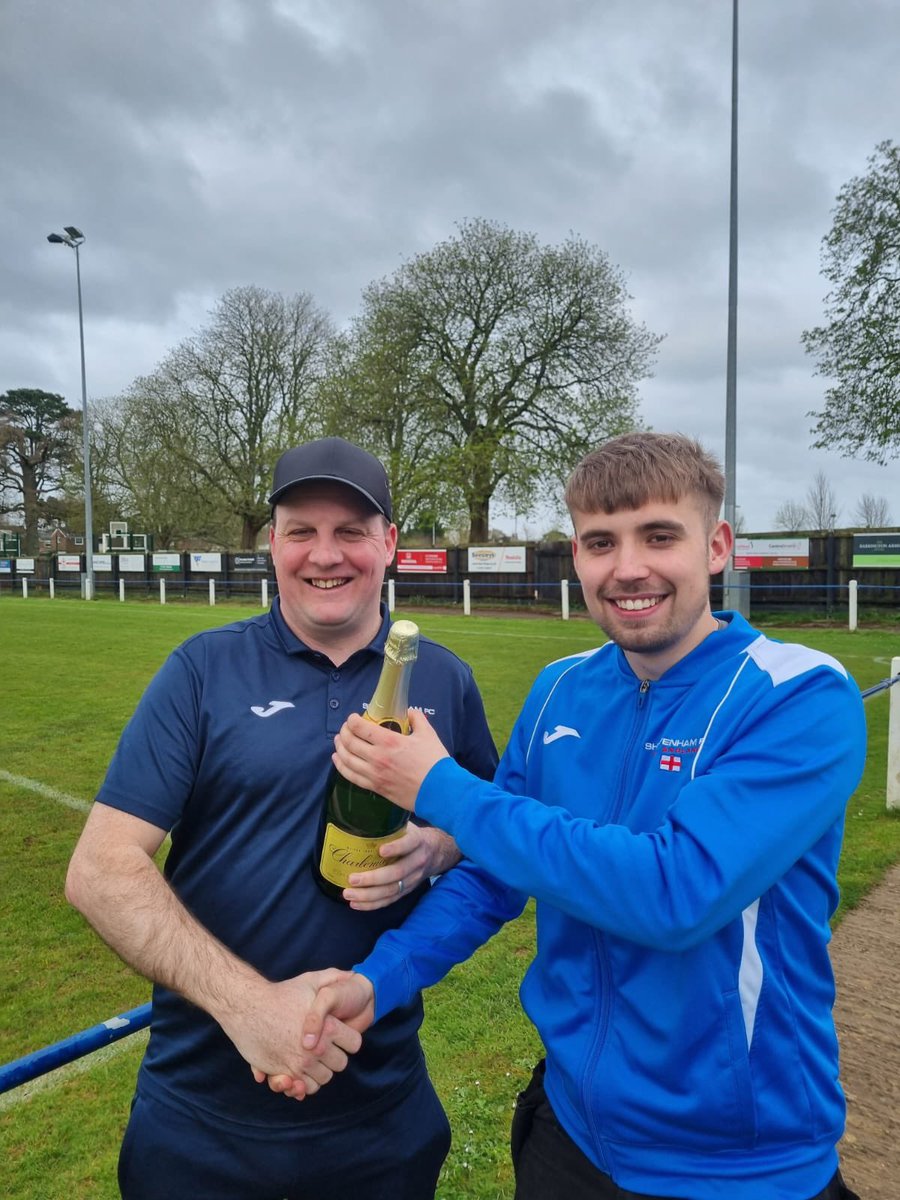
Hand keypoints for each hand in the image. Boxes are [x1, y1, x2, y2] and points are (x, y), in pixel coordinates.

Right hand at [218, 969, 361, 1098]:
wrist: (248, 1007)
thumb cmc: (281, 994)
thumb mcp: (310, 981)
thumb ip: (333, 978)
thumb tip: (351, 975)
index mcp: (328, 1027)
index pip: (354, 1044)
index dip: (347, 1039)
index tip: (338, 1034)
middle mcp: (317, 1049)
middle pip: (340, 1064)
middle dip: (334, 1056)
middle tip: (323, 1045)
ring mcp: (300, 1063)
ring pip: (324, 1078)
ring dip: (320, 1070)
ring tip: (311, 1056)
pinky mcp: (285, 1073)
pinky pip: (305, 1088)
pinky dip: (305, 1083)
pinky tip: (301, 1068)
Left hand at [333, 708, 449, 812]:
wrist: (439, 791)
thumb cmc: (435, 762)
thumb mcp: (428, 734)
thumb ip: (417, 719)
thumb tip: (410, 712)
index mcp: (389, 741)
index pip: (360, 727)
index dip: (352, 720)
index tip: (353, 718)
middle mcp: (377, 757)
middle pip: (350, 742)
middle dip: (344, 732)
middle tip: (346, 728)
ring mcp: (374, 774)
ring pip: (346, 759)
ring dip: (339, 748)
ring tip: (338, 742)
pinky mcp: (375, 787)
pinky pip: (351, 776)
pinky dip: (341, 767)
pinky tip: (338, 760)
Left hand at [342, 824, 460, 910]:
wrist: (437, 852)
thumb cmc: (413, 836)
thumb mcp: (407, 826)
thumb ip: (390, 823)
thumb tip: (360, 813)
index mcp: (418, 841)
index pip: (409, 844)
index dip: (397, 848)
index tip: (381, 850)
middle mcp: (417, 861)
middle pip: (397, 872)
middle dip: (374, 878)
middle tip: (352, 878)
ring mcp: (414, 878)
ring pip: (392, 890)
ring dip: (369, 895)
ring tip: (349, 894)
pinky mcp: (408, 890)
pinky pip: (390, 900)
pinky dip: (372, 904)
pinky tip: (356, 903)